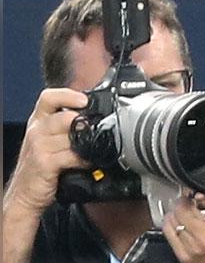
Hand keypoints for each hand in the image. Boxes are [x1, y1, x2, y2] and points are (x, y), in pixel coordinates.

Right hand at [3, 88, 87, 216]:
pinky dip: (84, 159)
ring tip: (93, 148)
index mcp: (38, 121)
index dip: (68, 96)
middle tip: (95, 130)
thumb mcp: (48, 141)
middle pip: (65, 117)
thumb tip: (94, 118)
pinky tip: (88, 162)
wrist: (23, 194)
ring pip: (71, 136)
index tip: (85, 100)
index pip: (49, 98)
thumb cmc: (40, 165)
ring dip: (87, 143)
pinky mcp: (44, 163)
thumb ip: (65, 127)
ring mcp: (39, 147)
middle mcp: (36, 131)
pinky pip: (72, 155)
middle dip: (83, 123)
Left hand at [162, 192, 204, 262]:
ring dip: (178, 210)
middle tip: (191, 197)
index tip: (201, 189)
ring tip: (187, 209)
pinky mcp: (183, 256)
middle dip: (186, 199)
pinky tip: (181, 221)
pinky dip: (172, 222)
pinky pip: (168, 232)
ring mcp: (193, 249)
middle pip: (185, 211)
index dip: (204, 194)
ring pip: (173, 219)